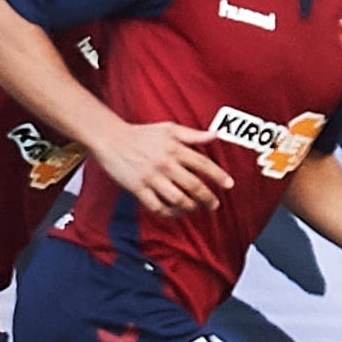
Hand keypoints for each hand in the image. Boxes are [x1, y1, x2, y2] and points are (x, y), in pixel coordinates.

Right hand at [92, 121, 232, 214]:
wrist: (112, 139)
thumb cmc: (142, 134)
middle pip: (194, 186)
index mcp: (175, 148)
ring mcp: (151, 178)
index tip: (229, 185)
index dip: (218, 176)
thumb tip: (214, 136)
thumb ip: (192, 134)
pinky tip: (175, 212)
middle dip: (208, 198)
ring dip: (190, 207)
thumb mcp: (169, 128)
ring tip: (195, 208)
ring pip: (178, 199)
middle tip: (215, 205)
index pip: (203, 164)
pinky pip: (158, 207)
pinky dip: (169, 213)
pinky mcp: (138, 189)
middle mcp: (165, 163)